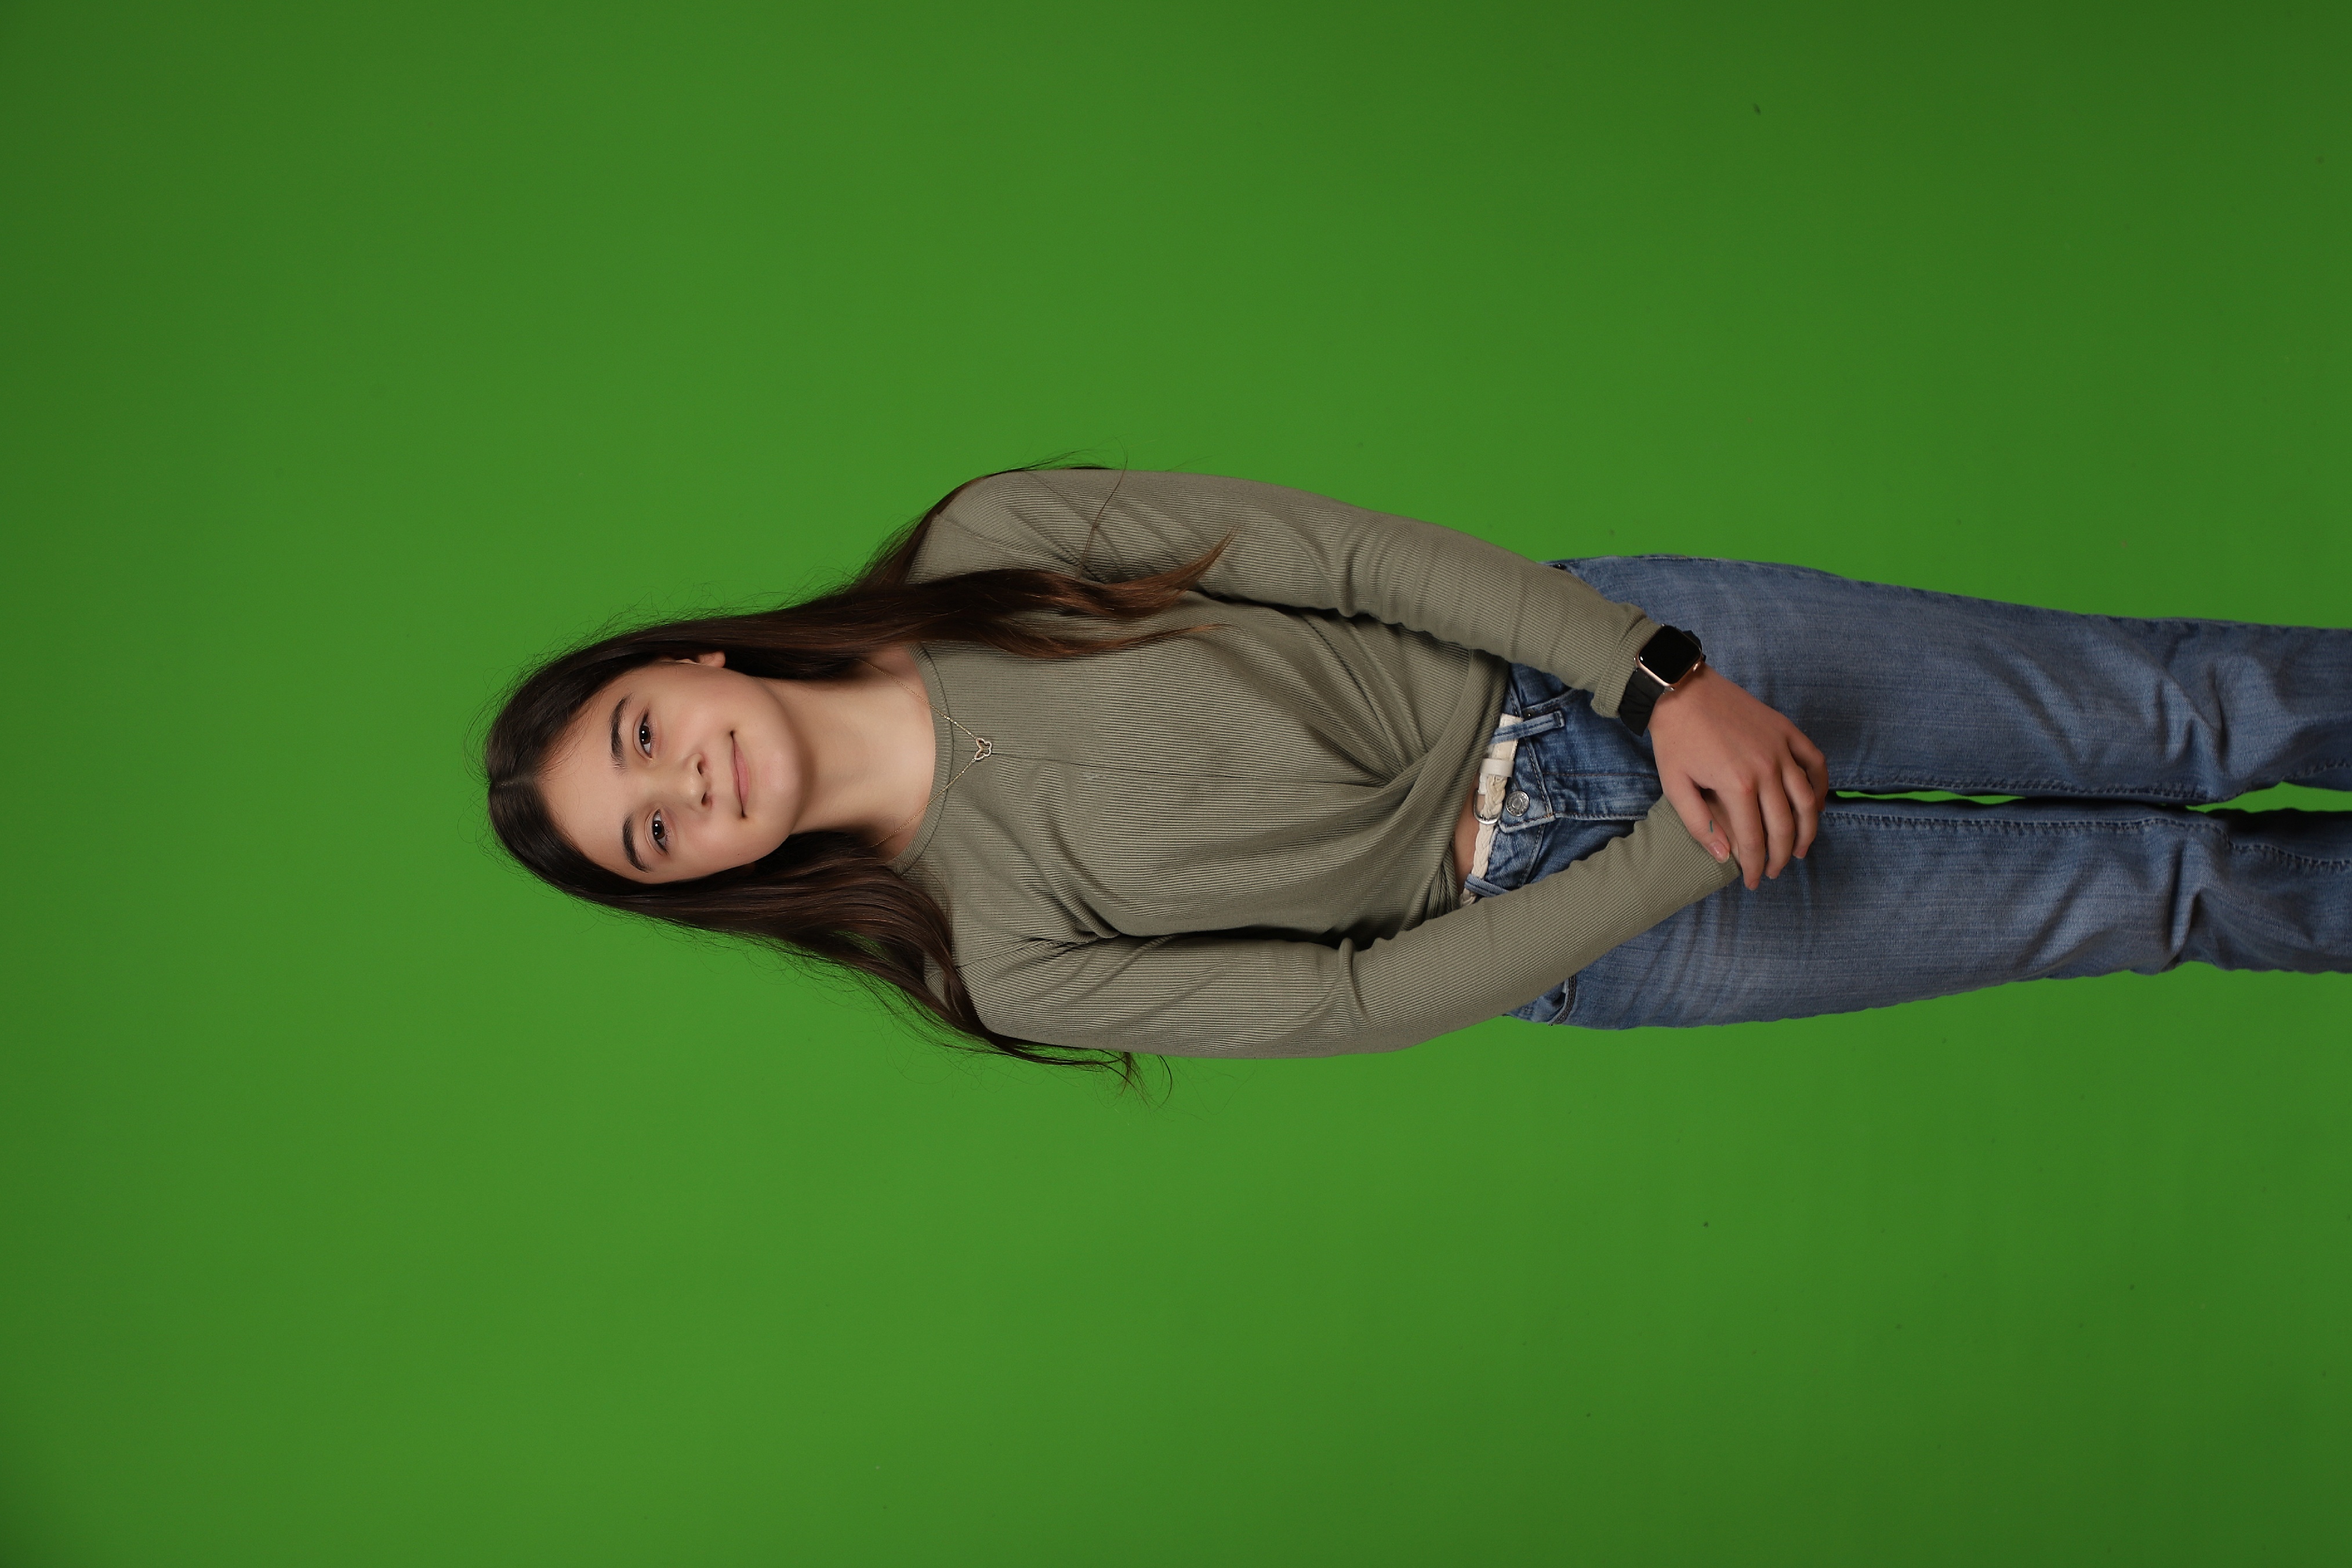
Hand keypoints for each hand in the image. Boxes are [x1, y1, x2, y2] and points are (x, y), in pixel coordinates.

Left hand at [1645, 665, 1829, 889]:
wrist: (1681, 689)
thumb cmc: (1675, 738)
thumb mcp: (1675, 786)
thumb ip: (1700, 824)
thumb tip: (1724, 857)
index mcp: (1738, 785)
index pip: (1754, 840)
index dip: (1755, 866)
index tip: (1753, 881)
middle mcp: (1767, 768)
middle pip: (1785, 826)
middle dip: (1781, 856)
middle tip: (1774, 871)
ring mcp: (1781, 748)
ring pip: (1808, 799)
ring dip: (1808, 829)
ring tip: (1799, 849)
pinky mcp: (1786, 730)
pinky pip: (1815, 762)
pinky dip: (1820, 786)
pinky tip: (1814, 805)